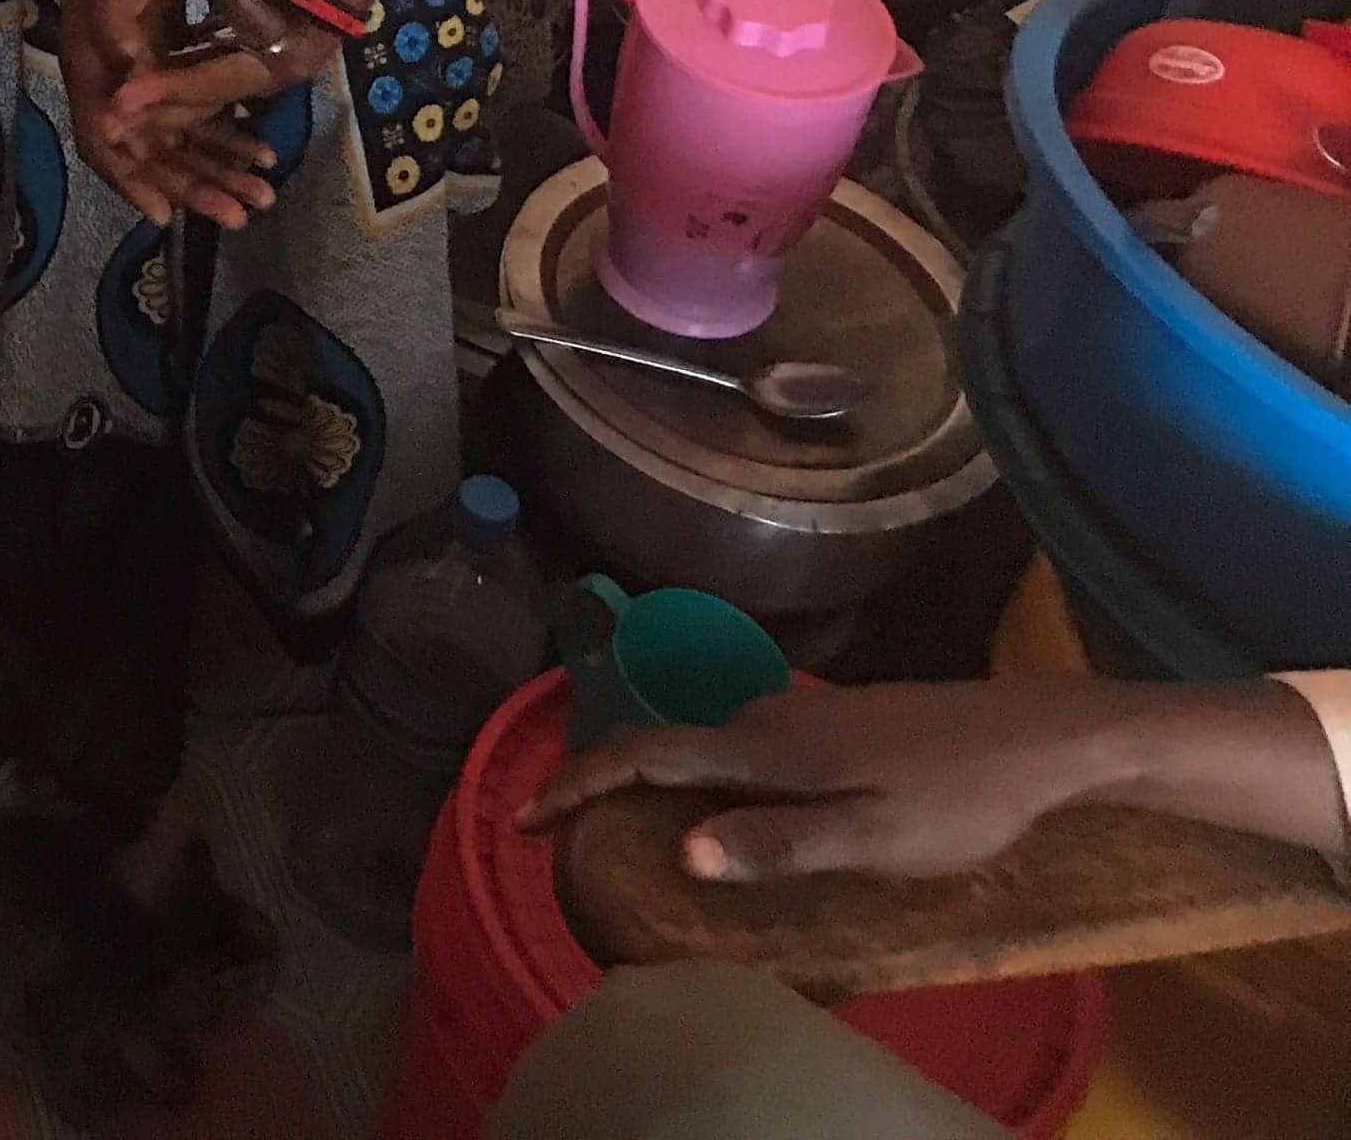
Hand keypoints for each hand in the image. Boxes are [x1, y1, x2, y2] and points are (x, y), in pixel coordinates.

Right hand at [57, 0, 276, 230]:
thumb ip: (117, 38)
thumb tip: (127, 91)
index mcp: (92, 72)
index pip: (105, 143)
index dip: (132, 182)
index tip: (164, 218)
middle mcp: (113, 81)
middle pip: (152, 148)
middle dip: (197, 184)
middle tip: (243, 216)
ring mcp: (138, 70)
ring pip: (179, 130)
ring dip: (219, 160)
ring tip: (263, 191)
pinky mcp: (162, 52)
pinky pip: (194, 102)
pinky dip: (222, 124)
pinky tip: (256, 144)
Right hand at [517, 679, 1129, 882]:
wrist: (1044, 738)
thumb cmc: (960, 799)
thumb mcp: (874, 840)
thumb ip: (778, 844)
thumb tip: (681, 852)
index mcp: (767, 749)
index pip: (646, 758)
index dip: (577, 785)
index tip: (521, 819)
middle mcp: (769, 719)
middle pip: (664, 745)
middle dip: (603, 783)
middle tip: (565, 832)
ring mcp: (803, 713)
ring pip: (706, 745)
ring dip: (658, 780)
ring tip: (632, 825)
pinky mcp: (834, 720)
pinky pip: (742, 747)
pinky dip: (707, 775)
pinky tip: (728, 805)